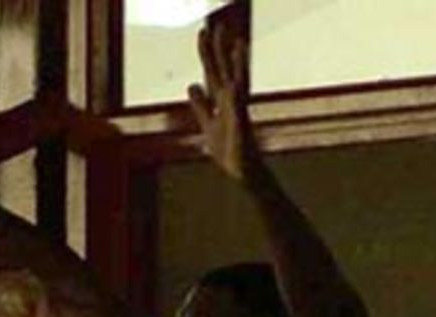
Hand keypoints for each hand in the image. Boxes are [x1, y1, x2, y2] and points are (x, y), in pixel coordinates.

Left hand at [187, 12, 258, 184]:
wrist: (244, 173)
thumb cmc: (230, 151)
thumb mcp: (208, 124)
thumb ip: (200, 105)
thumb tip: (191, 85)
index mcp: (220, 101)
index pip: (211, 71)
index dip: (206, 52)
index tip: (202, 32)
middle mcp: (230, 102)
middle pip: (221, 70)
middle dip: (217, 49)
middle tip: (214, 25)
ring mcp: (237, 111)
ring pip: (234, 81)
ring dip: (235, 62)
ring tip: (235, 40)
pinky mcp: (240, 125)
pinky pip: (238, 106)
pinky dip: (236, 94)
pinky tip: (234, 84)